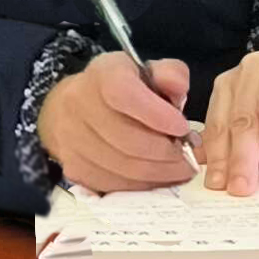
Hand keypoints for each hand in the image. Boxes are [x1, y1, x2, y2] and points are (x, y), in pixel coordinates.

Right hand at [35, 51, 194, 193]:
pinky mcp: (74, 169)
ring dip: (160, 173)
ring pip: (124, 168)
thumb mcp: (147, 72)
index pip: (124, 94)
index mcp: (102, 76)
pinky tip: (159, 177)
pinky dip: (144, 185)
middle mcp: (79, 106)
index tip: (182, 128)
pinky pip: (115, 185)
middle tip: (188, 155)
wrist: (71, 111)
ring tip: (180, 168)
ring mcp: (72, 141)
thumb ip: (170, 75)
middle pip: (128, 141)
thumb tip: (179, 89)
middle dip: (167, 153)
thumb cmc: (118, 91)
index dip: (156, 114)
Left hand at [196, 40, 258, 195]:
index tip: (217, 184)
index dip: (217, 155)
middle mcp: (251, 70)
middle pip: (242, 116)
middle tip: (243, 188)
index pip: (219, 122)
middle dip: (241, 155)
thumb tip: (211, 167)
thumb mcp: (257, 114)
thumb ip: (234, 136)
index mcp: (230, 83)